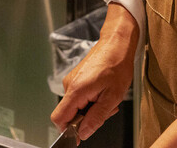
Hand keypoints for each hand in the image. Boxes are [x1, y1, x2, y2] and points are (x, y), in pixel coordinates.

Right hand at [51, 3, 139, 140]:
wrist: (117, 43)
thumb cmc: (117, 64)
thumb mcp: (112, 97)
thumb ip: (96, 118)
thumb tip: (83, 133)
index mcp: (76, 90)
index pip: (59, 118)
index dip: (68, 130)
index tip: (81, 133)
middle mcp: (69, 84)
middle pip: (69, 114)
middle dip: (87, 118)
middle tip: (105, 110)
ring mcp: (72, 79)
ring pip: (76, 105)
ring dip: (92, 108)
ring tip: (107, 97)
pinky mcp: (76, 77)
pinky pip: (79, 96)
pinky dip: (91, 98)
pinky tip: (103, 91)